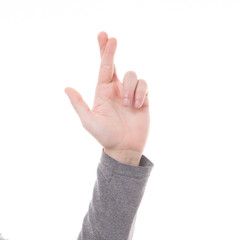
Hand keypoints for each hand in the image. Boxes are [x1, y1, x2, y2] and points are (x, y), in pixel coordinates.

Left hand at [64, 31, 149, 165]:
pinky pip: (144, 85)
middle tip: (111, 38)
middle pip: (115, 64)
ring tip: (128, 105)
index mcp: (103, 92)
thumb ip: (79, 104)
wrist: (124, 147)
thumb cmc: (106, 135)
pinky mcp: (143, 98)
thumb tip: (66, 88)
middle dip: (111, 50)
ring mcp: (130, 93)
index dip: (104, 52)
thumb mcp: (89, 121)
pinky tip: (137, 106)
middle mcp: (116, 89)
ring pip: (132, 75)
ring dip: (130, 88)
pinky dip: (141, 93)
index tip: (104, 36)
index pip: (103, 68)